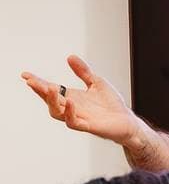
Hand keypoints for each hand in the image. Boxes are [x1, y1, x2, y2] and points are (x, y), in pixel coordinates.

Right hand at [21, 54, 139, 144]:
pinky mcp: (89, 127)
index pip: (50, 90)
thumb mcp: (96, 82)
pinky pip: (74, 122)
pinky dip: (70, 112)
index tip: (25, 75)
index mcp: (72, 98)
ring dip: (52, 101)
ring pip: (58, 112)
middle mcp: (72, 108)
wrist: (128, 122)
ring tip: (49, 88)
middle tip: (32, 81)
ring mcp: (79, 118)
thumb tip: (70, 57)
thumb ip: (83, 71)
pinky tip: (70, 101)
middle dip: (40, 91)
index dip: (38, 83)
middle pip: (50, 101)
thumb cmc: (112, 106)